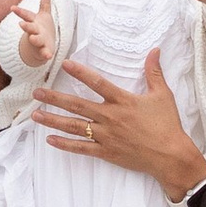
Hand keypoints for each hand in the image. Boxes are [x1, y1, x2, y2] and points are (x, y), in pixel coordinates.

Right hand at [13, 0, 56, 70]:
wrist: (40, 48)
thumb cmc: (42, 29)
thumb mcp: (44, 15)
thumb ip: (44, 4)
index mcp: (34, 22)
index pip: (26, 15)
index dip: (19, 11)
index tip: (12, 8)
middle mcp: (35, 31)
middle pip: (30, 28)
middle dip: (26, 26)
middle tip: (21, 24)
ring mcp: (39, 41)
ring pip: (36, 40)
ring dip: (35, 39)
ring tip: (33, 38)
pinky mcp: (44, 50)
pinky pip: (44, 52)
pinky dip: (46, 54)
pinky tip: (48, 56)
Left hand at [31, 53, 204, 200]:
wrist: (170, 156)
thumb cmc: (167, 125)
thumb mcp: (162, 95)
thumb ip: (154, 72)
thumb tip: (155, 50)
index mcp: (123, 101)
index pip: (97, 83)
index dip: (81, 72)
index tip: (65, 64)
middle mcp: (110, 117)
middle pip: (77, 105)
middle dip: (55, 98)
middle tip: (36, 92)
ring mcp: (106, 136)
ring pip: (74, 127)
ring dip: (53, 120)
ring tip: (35, 115)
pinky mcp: (106, 152)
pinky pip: (81, 148)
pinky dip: (65, 145)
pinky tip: (50, 140)